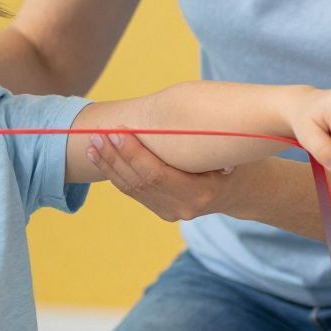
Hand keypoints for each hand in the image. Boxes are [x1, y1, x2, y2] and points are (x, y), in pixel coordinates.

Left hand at [87, 131, 242, 221]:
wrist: (237, 192)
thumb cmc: (233, 162)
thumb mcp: (227, 151)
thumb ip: (205, 140)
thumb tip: (181, 118)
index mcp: (200, 193)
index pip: (157, 175)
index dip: (134, 154)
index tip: (119, 132)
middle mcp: (182, 207)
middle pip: (140, 182)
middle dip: (116, 157)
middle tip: (98, 134)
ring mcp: (170, 212)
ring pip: (132, 188)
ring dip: (109, 165)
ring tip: (92, 144)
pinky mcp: (161, 210)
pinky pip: (132, 191)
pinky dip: (114, 173)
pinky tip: (99, 157)